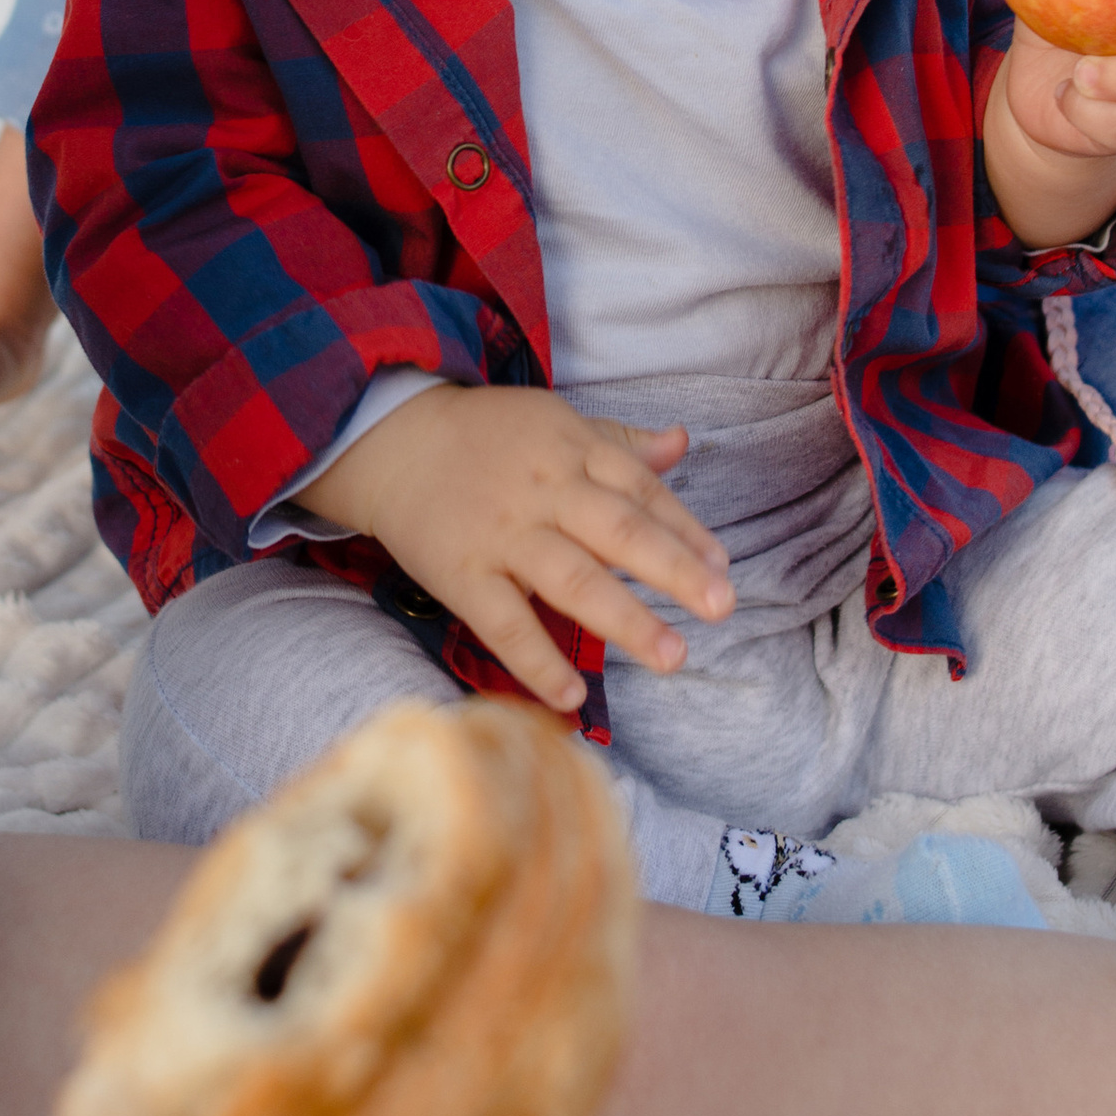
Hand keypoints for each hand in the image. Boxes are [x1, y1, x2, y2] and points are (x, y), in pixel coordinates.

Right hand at [300, 385, 733, 714]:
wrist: (392, 441)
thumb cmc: (487, 437)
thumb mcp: (555, 422)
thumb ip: (619, 442)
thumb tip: (681, 443)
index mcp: (571, 451)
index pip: (640, 490)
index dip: (685, 529)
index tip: (722, 567)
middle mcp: (544, 493)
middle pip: (617, 530)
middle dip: (672, 569)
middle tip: (722, 606)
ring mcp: (502, 536)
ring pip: (571, 579)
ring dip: (625, 619)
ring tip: (674, 656)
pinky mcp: (461, 575)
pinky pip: (504, 623)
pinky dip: (537, 660)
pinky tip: (576, 694)